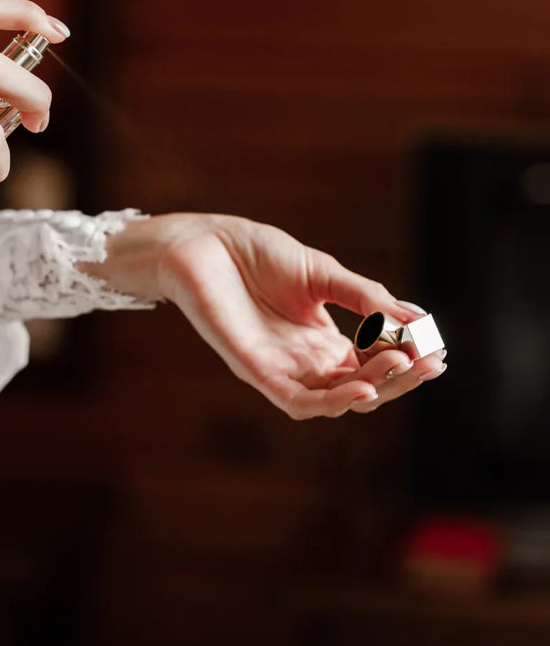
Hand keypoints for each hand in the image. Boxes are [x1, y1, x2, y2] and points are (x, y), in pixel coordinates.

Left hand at [87, 213, 446, 419]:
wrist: (207, 244)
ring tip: (402, 366)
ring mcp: (281, 368)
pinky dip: (329, 401)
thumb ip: (366, 299)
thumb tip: (419, 321)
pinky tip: (361, 387)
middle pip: (363, 387)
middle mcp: (305, 361)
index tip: (437, 348)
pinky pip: (295, 401)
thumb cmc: (259, 255)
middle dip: (401, 378)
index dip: (408, 362)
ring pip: (335, 401)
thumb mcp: (325, 274)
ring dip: (374, 390)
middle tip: (430, 360)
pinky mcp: (254, 369)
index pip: (375, 366)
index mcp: (324, 342)